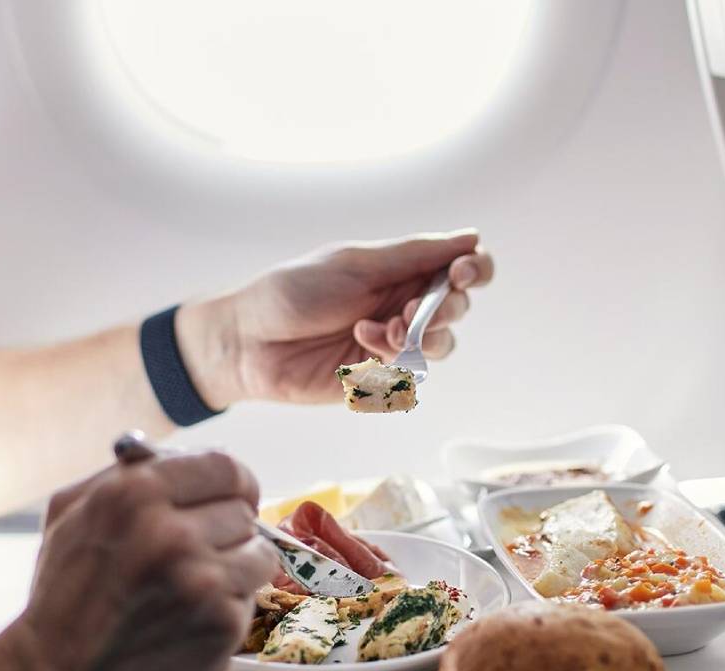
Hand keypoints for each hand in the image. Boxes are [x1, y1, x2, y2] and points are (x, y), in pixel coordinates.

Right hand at [0, 450, 274, 670]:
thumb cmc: (62, 603)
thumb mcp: (69, 516)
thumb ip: (124, 476)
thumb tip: (181, 456)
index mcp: (133, 492)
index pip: (224, 466)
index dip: (231, 485)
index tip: (229, 499)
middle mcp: (170, 530)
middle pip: (243, 509)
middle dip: (224, 531)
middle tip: (193, 558)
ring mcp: (199, 578)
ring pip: (258, 552)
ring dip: (234, 570)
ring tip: (191, 592)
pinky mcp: (220, 621)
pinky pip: (252, 597)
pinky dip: (228, 607)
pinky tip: (190, 621)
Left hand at [180, 230, 492, 406]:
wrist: (248, 341)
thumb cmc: (293, 293)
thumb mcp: (355, 264)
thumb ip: (413, 255)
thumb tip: (471, 236)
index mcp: (400, 270)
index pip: (461, 266)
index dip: (475, 269)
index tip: (464, 272)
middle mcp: (402, 305)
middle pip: (458, 308)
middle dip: (445, 308)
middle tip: (411, 308)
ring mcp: (391, 344)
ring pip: (442, 345)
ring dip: (421, 336)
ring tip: (382, 330)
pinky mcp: (377, 379)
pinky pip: (410, 375)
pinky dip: (393, 359)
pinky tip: (361, 345)